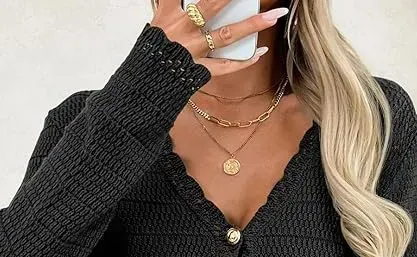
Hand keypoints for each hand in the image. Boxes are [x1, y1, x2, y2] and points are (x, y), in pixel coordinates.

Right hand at [151, 0, 288, 75]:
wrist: (143, 87)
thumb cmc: (151, 55)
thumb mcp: (157, 24)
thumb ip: (173, 6)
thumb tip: (184, 0)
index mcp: (168, 15)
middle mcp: (182, 30)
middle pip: (212, 5)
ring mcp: (192, 51)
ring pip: (225, 34)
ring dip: (252, 24)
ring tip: (273, 16)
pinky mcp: (199, 71)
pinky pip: (225, 66)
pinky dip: (244, 61)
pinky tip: (259, 53)